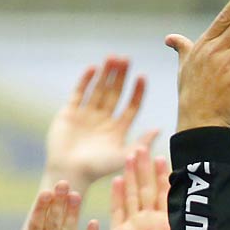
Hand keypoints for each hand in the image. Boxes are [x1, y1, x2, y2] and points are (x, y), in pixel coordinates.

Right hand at [46, 57, 158, 192]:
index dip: (136, 92)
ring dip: (105, 74)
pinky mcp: (70, 113)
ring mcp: (86, 115)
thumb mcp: (124, 156)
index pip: (130, 106)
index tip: (142, 77)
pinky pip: (79, 93)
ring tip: (112, 58)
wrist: (70, 172)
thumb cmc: (98, 169)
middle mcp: (103, 120)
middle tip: (127, 59)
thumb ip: (141, 142)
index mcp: (117, 130)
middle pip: (115, 93)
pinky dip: (85, 81)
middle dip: (121, 77)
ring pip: (98, 89)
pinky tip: (93, 68)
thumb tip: (159, 129)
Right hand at [107, 147, 172, 229]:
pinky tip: (118, 180)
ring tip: (131, 155)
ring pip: (133, 196)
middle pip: (149, 190)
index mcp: (170, 226)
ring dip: (132, 176)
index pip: (169, 195)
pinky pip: (118, 212)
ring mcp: (136, 229)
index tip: (166, 157)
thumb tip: (211, 214)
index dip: (166, 177)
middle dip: (146, 169)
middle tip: (144, 147)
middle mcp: (153, 224)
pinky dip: (118, 197)